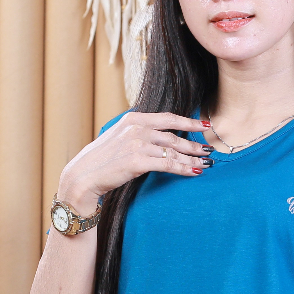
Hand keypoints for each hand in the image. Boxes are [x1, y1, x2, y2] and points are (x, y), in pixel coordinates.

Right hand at [58, 112, 213, 211]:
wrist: (84, 175)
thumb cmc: (102, 159)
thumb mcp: (119, 136)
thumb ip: (138, 131)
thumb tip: (159, 134)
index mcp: (134, 118)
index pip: (168, 118)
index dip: (189, 122)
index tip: (205, 125)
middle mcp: (138, 128)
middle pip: (174, 136)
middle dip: (194, 144)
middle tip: (209, 150)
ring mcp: (138, 144)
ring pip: (174, 151)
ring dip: (192, 158)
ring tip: (205, 163)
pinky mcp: (138, 161)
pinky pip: (168, 164)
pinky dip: (184, 169)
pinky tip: (194, 172)